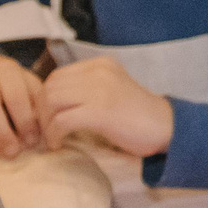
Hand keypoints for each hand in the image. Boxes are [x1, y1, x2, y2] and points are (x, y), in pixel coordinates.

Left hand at [41, 57, 174, 158]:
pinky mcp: (101, 111)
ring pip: (51, 101)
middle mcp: (98, 72)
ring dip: (45, 124)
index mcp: (100, 65)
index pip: (57, 76)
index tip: (48, 118)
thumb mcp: (111, 89)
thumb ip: (86, 88)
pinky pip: (62, 120)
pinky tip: (58, 143)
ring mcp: (100, 90)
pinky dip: (54, 134)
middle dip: (40, 112)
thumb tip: (50, 103)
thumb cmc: (137, 114)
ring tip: (51, 138)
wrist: (166, 126)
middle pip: (50, 87)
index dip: (44, 98)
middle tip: (45, 131)